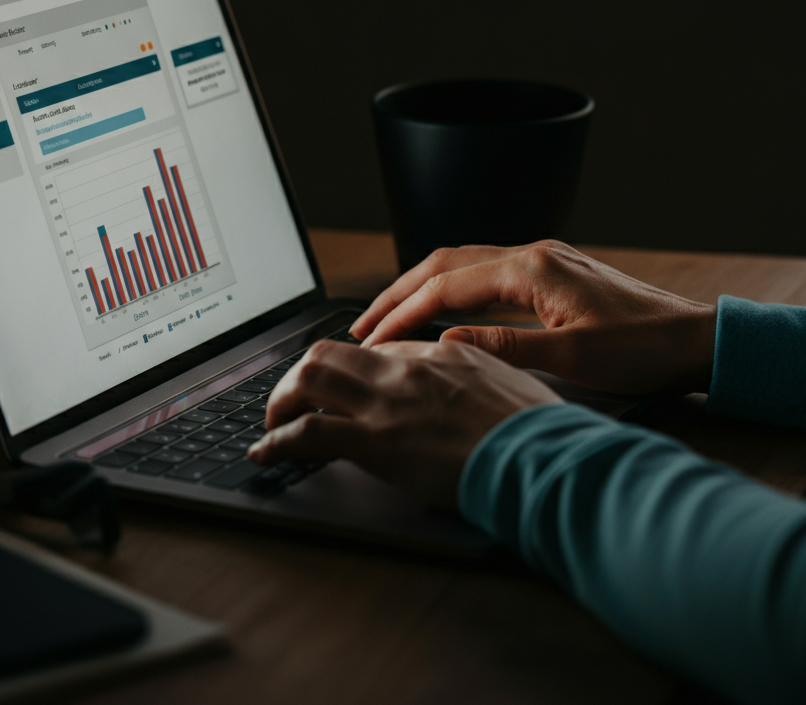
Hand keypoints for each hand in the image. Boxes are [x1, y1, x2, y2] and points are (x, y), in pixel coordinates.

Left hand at [248, 337, 560, 507]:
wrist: (541, 457)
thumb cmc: (538, 430)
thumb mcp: (513, 383)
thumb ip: (481, 373)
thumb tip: (469, 382)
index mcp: (443, 352)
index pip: (380, 348)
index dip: (353, 368)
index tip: (344, 385)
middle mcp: (408, 368)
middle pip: (332, 352)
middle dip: (303, 374)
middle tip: (296, 398)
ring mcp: (388, 402)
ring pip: (309, 378)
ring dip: (282, 399)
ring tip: (273, 421)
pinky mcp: (376, 442)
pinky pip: (308, 433)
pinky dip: (277, 442)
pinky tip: (264, 453)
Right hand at [350, 241, 716, 395]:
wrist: (695, 340)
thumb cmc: (643, 350)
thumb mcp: (571, 359)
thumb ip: (502, 347)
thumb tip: (444, 342)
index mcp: (533, 269)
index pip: (446, 285)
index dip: (403, 312)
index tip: (372, 339)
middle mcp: (534, 255)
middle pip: (446, 263)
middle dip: (399, 292)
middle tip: (363, 325)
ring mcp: (544, 261)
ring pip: (465, 265)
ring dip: (423, 289)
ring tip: (389, 318)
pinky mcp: (554, 274)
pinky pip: (488, 275)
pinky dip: (454, 291)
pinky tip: (443, 312)